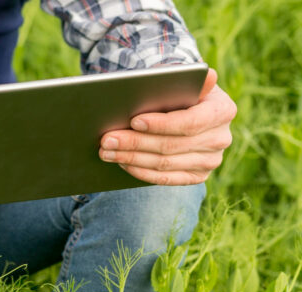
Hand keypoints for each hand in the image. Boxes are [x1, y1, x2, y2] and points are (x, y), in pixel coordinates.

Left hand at [99, 67, 236, 184]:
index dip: (161, 124)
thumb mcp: (182, 80)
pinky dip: (140, 171)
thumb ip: (186, 78)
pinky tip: (121, 163)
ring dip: (131, 158)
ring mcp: (211, 160)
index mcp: (223, 110)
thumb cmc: (179, 92)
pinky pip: (166, 179)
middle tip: (107, 139)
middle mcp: (221, 138)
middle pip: (171, 146)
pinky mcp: (197, 176)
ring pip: (165, 164)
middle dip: (135, 142)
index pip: (190, 122)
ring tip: (106, 151)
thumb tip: (206, 74)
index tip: (134, 121)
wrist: (186, 112)